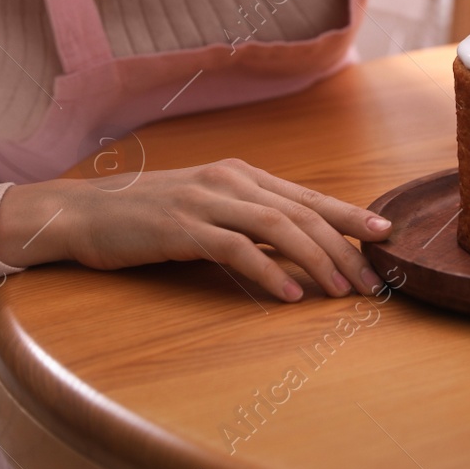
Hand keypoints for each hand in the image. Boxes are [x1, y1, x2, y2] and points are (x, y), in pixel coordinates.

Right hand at [0, 159, 393, 300]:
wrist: (83, 212)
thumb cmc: (147, 216)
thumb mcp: (205, 209)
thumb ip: (248, 221)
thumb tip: (296, 250)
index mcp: (241, 175)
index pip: (307, 197)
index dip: (349, 217)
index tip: (386, 238)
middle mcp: (230, 181)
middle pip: (303, 212)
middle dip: (344, 248)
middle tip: (373, 282)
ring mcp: (205, 200)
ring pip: (279, 226)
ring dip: (317, 260)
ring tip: (342, 291)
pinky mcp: (181, 227)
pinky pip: (236, 248)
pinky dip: (268, 271)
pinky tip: (289, 293)